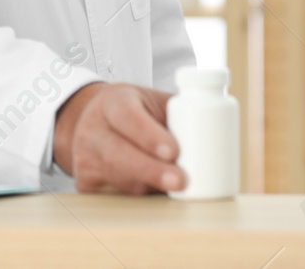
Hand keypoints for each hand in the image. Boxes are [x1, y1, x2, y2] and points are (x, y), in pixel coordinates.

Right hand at [52, 82, 184, 194]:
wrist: (95, 122)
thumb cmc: (136, 112)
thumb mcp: (153, 102)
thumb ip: (180, 112)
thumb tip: (219, 133)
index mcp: (113, 102)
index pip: (126, 116)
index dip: (148, 134)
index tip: (173, 151)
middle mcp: (93, 129)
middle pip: (118, 154)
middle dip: (151, 171)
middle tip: (181, 182)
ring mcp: (84, 158)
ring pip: (120, 180)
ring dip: (151, 189)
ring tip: (178, 192)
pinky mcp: (86, 184)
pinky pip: (114, 198)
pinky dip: (139, 202)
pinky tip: (155, 199)